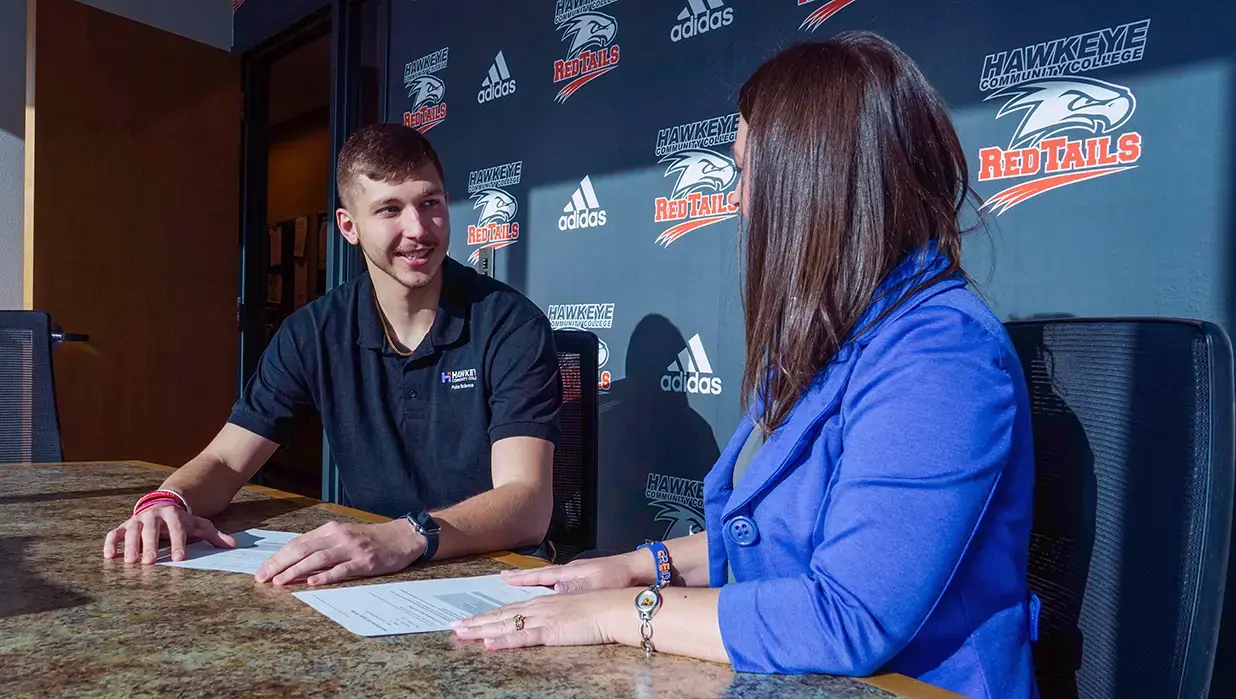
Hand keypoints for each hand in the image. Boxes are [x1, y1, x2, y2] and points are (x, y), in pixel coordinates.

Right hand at [103, 505, 236, 563]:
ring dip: (130, 545)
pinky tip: (110, 555)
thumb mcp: (199, 525)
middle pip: (152, 530)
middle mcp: (154, 515)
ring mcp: (137, 520)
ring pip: (132, 531)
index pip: (177, 529)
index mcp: (173, 514)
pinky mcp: (124, 525)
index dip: (178, 543)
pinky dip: (110, 543)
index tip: (180, 558)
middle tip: (151, 561)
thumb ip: (214, 535)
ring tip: (131, 561)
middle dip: (151, 545)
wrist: (163, 503)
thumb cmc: (182, 520)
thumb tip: (233, 545)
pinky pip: (114, 533)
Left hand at [254, 519, 423, 586]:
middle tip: (262, 578)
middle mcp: (338, 536)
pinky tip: (312, 583)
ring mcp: (352, 549)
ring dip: (296, 571)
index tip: (262, 570)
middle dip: (280, 564)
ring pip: (318, 559)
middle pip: (303, 550)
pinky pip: (342, 569)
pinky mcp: (365, 562)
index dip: (278, 557)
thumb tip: (295, 562)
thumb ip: (322, 546)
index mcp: (330, 530)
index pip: (298, 543)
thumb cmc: (371, 539)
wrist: (403, 537)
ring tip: (280, 582)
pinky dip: (326, 576)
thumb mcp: (344, 536)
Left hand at [452, 587, 634, 649]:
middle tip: (453, 626)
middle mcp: (538, 608)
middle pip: (500, 615)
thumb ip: (555, 615)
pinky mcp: (550, 632)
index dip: (487, 615)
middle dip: (476, 621)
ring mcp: (542, 619)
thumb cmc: (599, 608)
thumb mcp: (571, 609)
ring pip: (505, 625)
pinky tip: (488, 644)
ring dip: (481, 629)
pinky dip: (504, 641)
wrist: (613, 608)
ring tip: (461, 633)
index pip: (508, 610)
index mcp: (542, 603)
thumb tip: (543, 623)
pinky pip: (522, 637)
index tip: (469, 619)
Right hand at [498, 551, 649, 592]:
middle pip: (537, 576)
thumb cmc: (617, 577)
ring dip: (530, 581)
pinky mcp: (585, 578)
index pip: (537, 576)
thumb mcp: (595, 585)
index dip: (520, 578)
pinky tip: (547, 588)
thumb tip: (554, 590)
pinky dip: (547, 584)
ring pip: (547, 578)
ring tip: (514, 582)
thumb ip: (574, 588)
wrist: (637, 569)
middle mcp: (568, 572)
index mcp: (568, 573)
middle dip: (518, 578)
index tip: (503, 578)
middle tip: (503, 578)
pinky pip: (559, 581)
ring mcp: (576, 575)